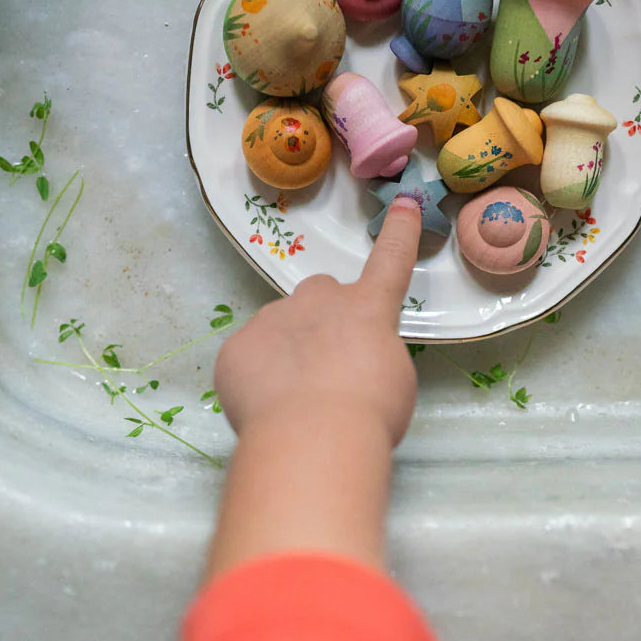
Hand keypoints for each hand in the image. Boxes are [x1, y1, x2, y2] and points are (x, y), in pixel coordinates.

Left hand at [214, 197, 422, 446]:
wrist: (313, 436)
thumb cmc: (369, 412)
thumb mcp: (392, 380)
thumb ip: (371, 354)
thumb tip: (347, 362)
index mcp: (367, 308)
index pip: (389, 261)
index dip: (398, 232)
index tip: (403, 204)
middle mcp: (318, 301)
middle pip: (320, 295)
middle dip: (323, 320)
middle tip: (328, 366)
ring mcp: (272, 319)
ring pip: (280, 327)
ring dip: (288, 352)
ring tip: (295, 399)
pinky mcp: (236, 346)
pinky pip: (248, 357)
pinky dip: (256, 378)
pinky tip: (267, 408)